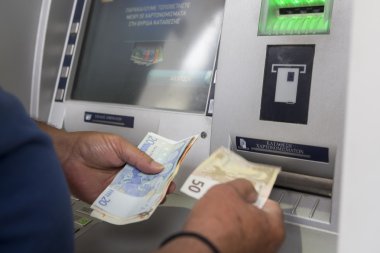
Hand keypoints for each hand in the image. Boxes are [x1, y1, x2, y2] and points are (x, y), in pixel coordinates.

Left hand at [38, 123, 174, 202]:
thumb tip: (157, 166)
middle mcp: (126, 174)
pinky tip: (139, 207)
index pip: (151, 168)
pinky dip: (131, 208)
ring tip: (155, 198)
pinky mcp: (107, 198)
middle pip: (147, 184)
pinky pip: (122, 205)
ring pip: (137, 196)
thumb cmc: (89, 145)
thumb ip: (139, 157)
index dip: (162, 172)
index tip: (171, 175)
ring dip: (147, 198)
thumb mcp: (119, 145)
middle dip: (158, 187)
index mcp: (131, 160)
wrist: (67, 156)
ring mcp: (117, 187)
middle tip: (165, 189)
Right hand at [171, 179, 284, 252]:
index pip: (272, 206)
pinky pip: (238, 245)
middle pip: (261, 222)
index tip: (242, 196)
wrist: (199, 250)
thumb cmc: (216, 220)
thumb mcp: (227, 191)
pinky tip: (217, 234)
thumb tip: (250, 192)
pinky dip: (230, 239)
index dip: (256, 197)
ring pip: (249, 235)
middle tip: (230, 207)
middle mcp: (270, 247)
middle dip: (247, 214)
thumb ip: (243, 187)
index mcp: (274, 228)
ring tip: (220, 221)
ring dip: (238, 228)